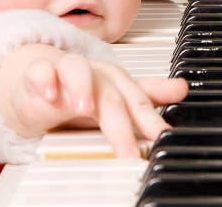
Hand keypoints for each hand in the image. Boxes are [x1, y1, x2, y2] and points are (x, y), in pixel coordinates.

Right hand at [0, 44, 187, 157]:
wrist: (41, 76)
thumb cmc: (81, 91)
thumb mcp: (116, 97)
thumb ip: (147, 96)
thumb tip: (183, 88)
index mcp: (117, 82)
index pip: (138, 101)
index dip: (150, 121)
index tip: (161, 139)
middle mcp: (95, 74)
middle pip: (110, 96)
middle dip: (119, 124)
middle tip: (126, 151)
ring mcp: (67, 71)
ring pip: (77, 70)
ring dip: (83, 87)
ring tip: (86, 109)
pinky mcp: (38, 72)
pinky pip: (41, 71)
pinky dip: (45, 80)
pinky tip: (49, 94)